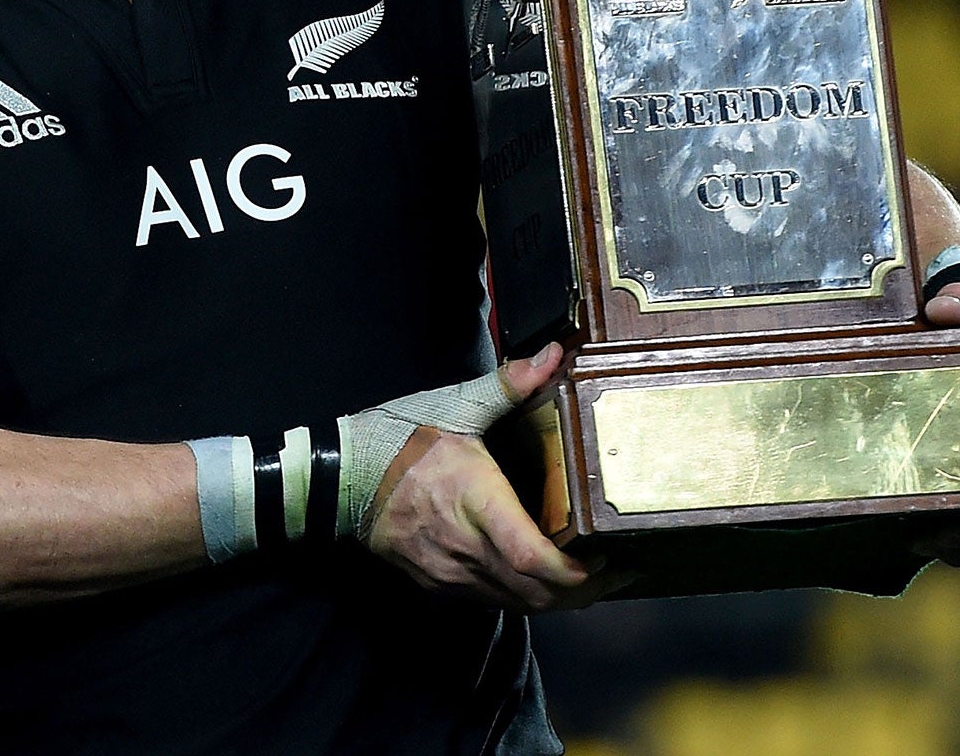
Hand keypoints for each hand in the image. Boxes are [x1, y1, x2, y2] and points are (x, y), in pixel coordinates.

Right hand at [364, 343, 613, 610]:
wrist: (340, 476)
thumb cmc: (396, 439)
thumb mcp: (454, 405)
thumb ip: (509, 384)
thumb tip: (552, 355)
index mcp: (474, 501)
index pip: (532, 558)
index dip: (576, 570)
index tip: (609, 557)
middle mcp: (464, 547)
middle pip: (536, 594)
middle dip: (584, 590)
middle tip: (619, 570)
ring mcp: (450, 572)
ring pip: (518, 604)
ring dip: (559, 599)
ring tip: (593, 576)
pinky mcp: (439, 583)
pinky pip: (494, 601)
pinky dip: (526, 596)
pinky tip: (544, 577)